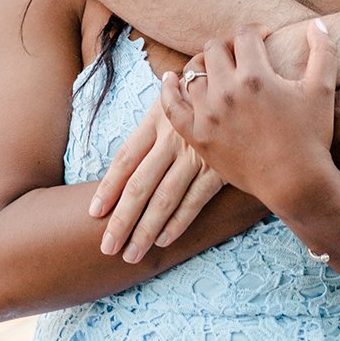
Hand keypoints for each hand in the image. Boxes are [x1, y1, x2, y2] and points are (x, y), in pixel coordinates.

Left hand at [88, 90, 222, 263]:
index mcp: (158, 119)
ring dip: (146, 230)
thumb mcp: (173, 98)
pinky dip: (178, 222)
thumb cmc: (203, 95)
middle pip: (140, 184)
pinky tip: (163, 240)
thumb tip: (125, 163)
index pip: (126, 158)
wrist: (245, 87)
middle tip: (107, 246)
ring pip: (165, 198)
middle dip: (122, 219)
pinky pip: (195, 200)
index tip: (94, 213)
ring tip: (132, 253)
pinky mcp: (221, 167)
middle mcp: (174, 137)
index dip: (108, 187)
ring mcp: (197, 153)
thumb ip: (152, 128)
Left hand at [163, 21, 335, 209]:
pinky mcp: (197, 137)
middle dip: (231, 46)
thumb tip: (319, 23)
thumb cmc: (311, 136)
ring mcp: (208, 115)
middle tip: (242, 55)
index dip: (257, 31)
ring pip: (193, 73)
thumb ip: (323, 51)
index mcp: (255, 76)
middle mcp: (226, 92)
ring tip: (217, 69)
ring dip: (205, 65)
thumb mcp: (322, 89)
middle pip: (215, 49)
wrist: (295, 184)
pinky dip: (168, 89)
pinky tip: (171, 79)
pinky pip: (171, 107)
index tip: (264, 38)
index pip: (245, 34)